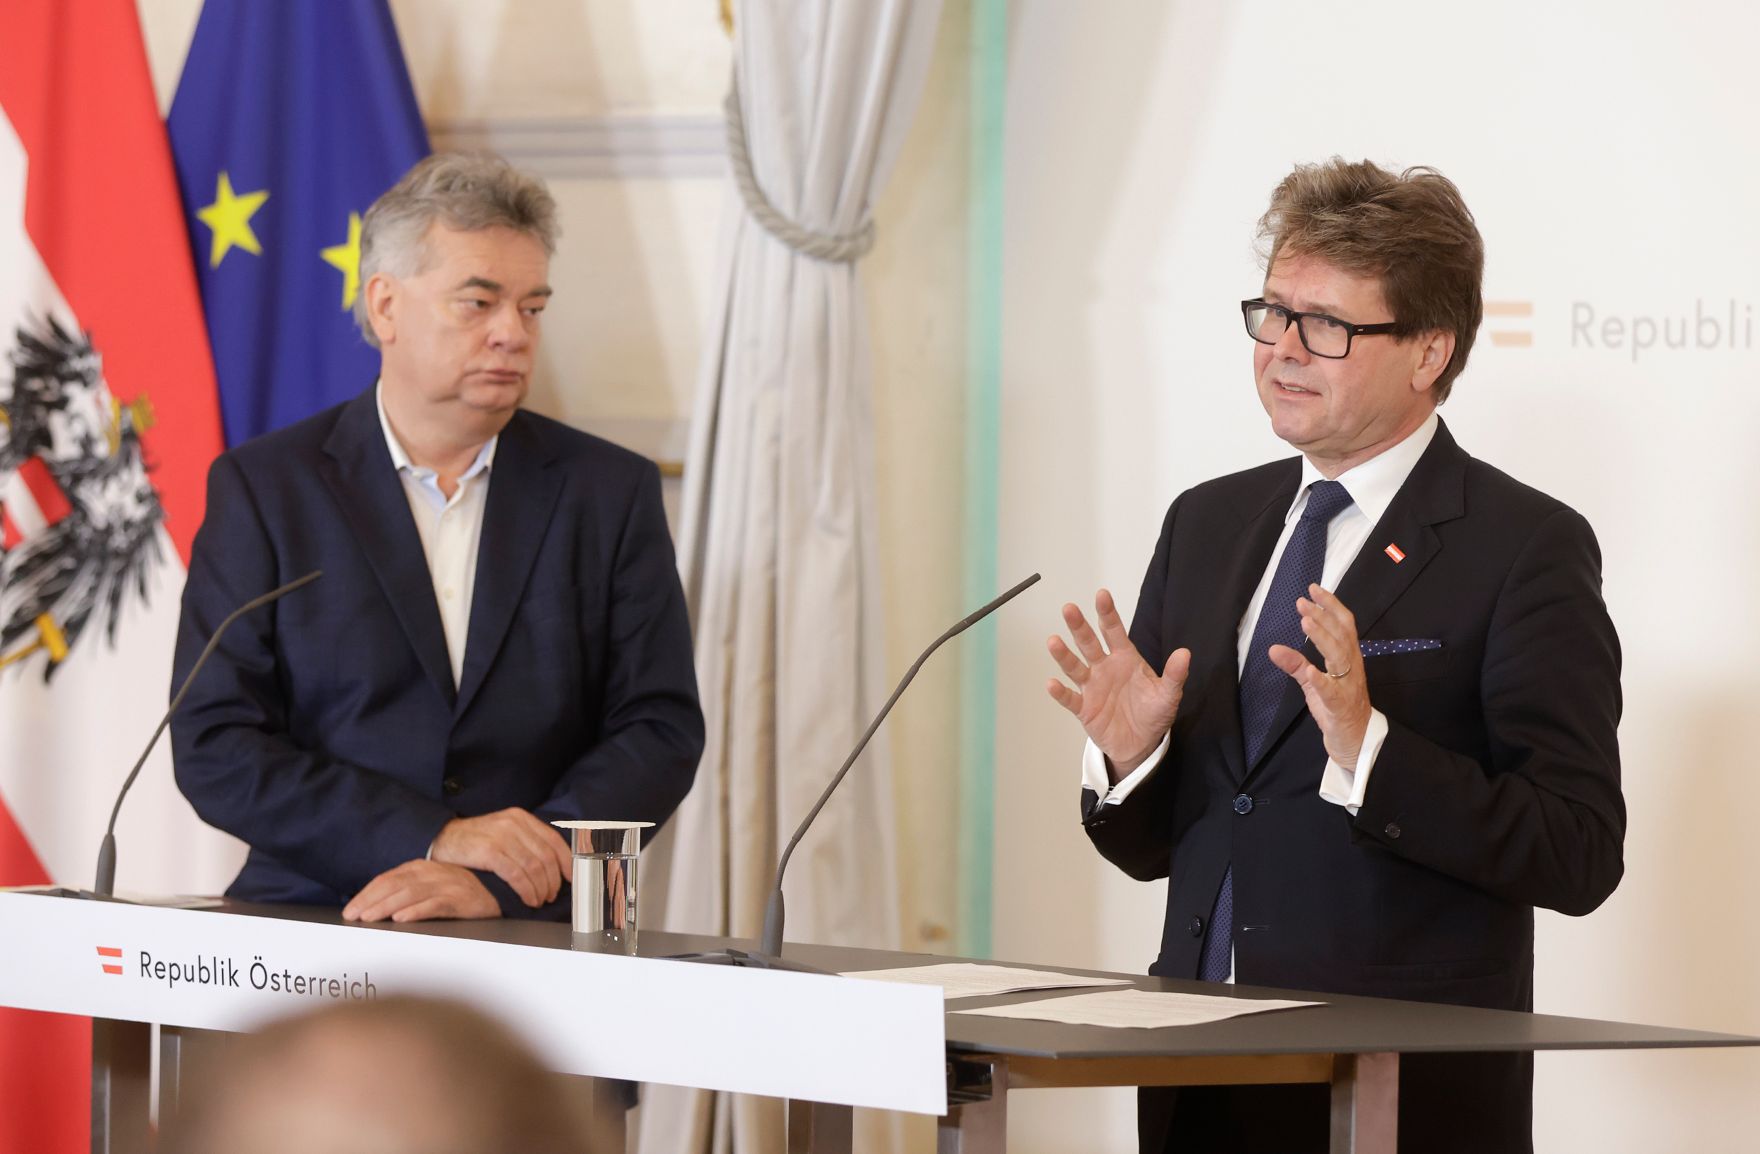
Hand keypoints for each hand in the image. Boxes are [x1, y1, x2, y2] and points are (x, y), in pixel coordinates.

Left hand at [342, 860, 499, 922]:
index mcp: (423, 868)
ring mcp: (449, 884)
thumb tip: (374, 909)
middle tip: (353, 917)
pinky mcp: (463, 899)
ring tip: (370, 919)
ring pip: (412, 893)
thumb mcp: (431, 888)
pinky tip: (402, 919)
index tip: (350, 911)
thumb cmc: (462, 894)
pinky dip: (418, 910)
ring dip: (387, 906)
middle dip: (371, 901)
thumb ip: (407, 893)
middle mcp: (434, 872)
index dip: (366, 894)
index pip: (388, 879)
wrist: (500, 893)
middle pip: (396, 884)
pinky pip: (437, 904)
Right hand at [429, 808, 572, 908]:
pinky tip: (528, 899)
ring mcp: (501, 836)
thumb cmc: (476, 841)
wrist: (442, 839)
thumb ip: (526, 842)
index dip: (567, 862)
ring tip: (539, 900)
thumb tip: (553, 865)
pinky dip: (527, 890)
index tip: (572, 878)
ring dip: (541, 888)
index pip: (554, 840)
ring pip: (534, 867)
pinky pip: (517, 875)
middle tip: (551, 895)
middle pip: (546, 856)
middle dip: (553, 880)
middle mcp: (513, 824)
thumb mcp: (503, 832)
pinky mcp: (489, 851)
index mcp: (521, 817)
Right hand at [1046, 589, 1191, 780]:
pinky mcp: (1084, 709)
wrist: (1141, 743)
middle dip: (1079, 626)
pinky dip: (1060, 692)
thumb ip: (1175, 674)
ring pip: (1075, 667)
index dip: (1107, 613)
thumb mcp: (1168, 694)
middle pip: (1089, 643)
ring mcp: (1092, 687)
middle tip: (1069, 609)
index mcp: (1124, 659)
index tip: (1101, 595)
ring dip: (1064, 655)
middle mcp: (1104, 668)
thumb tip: (1185, 653)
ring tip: (1053, 641)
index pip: (1114, 632)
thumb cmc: (1153, 713)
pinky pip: (1070, 699)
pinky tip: (1052, 684)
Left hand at [1268, 583, 1372, 767]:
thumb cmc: (1336, 708)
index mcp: (1348, 659)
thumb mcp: (1314, 683)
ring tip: (1305, 623)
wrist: (1355, 740)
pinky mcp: (1340, 707)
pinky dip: (1321, 681)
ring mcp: (1348, 686)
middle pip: (1342, 636)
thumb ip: (1296, 664)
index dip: (1331, 605)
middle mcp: (1352, 668)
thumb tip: (1273, 648)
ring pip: (1340, 657)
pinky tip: (1311, 671)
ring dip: (1323, 639)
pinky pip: (1332, 692)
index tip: (1314, 588)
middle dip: (1323, 616)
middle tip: (1302, 602)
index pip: (1344, 625)